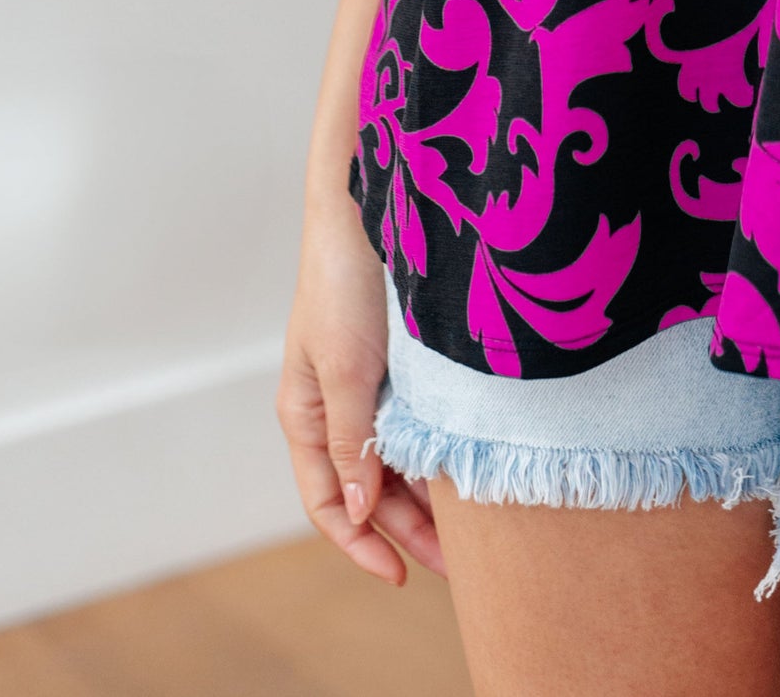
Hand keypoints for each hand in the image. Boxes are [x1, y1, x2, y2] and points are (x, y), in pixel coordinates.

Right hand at [277, 193, 443, 583]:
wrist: (369, 204)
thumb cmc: (345, 284)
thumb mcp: (347, 372)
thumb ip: (352, 443)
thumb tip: (361, 513)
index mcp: (305, 415)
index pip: (328, 503)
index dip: (362, 545)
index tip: (401, 575)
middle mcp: (335, 407)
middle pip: (370, 489)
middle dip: (409, 529)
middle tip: (460, 563)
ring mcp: (369, 384)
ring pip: (397, 460)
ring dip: (429, 495)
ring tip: (474, 527)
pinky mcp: (401, 361)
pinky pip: (418, 423)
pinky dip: (438, 452)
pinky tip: (468, 468)